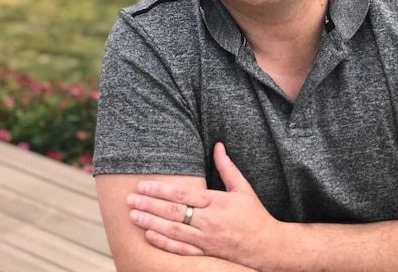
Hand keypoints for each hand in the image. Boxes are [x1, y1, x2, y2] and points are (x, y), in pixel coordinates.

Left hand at [126, 142, 281, 268]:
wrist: (267, 246)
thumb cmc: (255, 215)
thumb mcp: (243, 188)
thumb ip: (228, 167)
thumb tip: (218, 145)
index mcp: (218, 202)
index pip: (183, 195)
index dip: (160, 190)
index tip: (143, 186)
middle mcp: (210, 221)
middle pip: (174, 212)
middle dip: (149, 205)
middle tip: (129, 200)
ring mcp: (207, 240)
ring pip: (173, 231)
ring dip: (151, 223)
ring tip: (132, 216)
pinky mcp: (206, 253)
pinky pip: (181, 249)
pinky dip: (164, 242)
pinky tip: (149, 235)